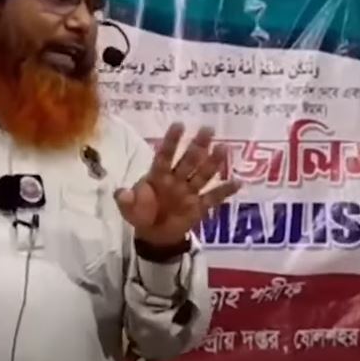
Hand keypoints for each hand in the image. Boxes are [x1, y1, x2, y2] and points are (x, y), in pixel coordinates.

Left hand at [115, 123, 241, 248]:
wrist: (154, 236)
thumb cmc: (141, 214)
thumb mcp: (128, 209)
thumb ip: (126, 200)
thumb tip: (121, 193)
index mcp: (158, 175)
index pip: (165, 155)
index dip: (172, 141)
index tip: (179, 124)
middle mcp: (176, 179)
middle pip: (188, 160)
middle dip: (198, 145)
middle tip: (208, 129)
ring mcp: (189, 192)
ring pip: (203, 174)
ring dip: (213, 162)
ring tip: (224, 147)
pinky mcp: (199, 206)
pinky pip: (213, 197)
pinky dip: (225, 191)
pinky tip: (238, 182)